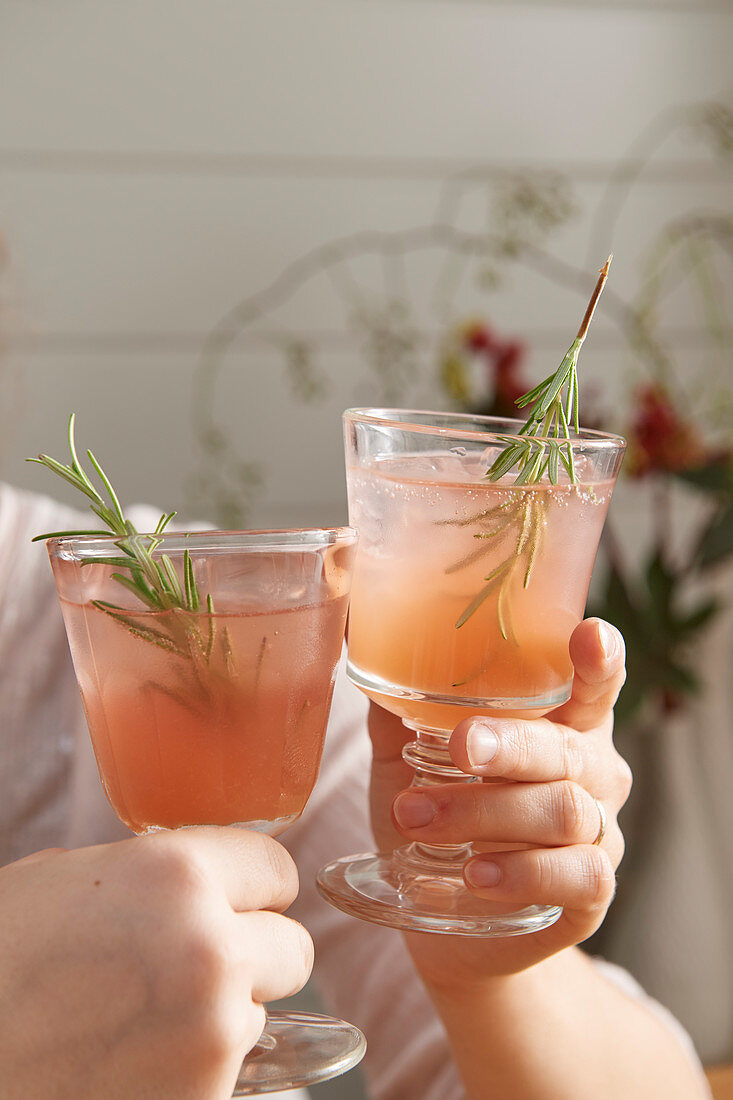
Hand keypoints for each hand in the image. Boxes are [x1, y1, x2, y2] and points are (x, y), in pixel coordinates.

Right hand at [0, 829, 312, 1099]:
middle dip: (252, 955)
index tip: (235, 901)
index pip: (277, 868)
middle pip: (292, 947)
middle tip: (195, 966)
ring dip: (220, 1015)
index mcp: (177, 876)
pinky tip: (132, 1064)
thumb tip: (196, 876)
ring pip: (260, 1014)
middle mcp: (210, 950)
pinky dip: (194, 1071)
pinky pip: (229, 1073)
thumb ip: (146, 870)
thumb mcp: (63, 879)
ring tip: (142, 1021)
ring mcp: (211, 1036)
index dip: (252, 888)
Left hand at [368, 617, 630, 989]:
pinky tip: (476, 872)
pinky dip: (521, 871)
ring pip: (564, 810)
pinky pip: (575, 874)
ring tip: (418, 819)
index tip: (588, 634)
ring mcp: (600, 831)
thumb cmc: (438, 815)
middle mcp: (593, 770)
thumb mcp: (409, 758)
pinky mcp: (591, 891)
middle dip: (512, 745)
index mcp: (561, 723)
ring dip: (486, 813)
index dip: (600, 659)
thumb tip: (355, 635)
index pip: (595, 682)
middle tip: (460, 748)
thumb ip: (398, 705)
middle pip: (569, 748)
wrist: (445, 916)